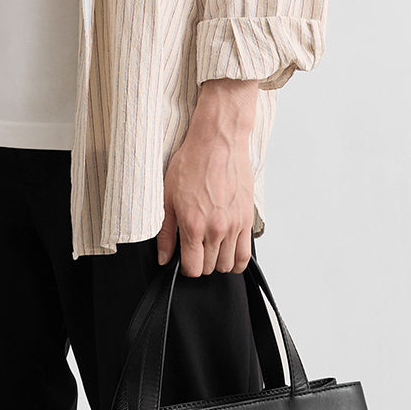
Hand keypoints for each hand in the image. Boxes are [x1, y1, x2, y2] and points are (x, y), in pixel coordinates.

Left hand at [156, 78, 258, 276]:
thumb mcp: (167, 197)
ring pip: (227, 265)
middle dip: (200, 263)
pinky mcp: (247, 219)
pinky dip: (236, 261)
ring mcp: (234, 225)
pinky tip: (228, 253)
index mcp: (193, 225)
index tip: (184, 259)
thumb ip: (165, 233)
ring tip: (211, 249)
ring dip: (217, 262)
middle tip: (196, 248)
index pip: (192, 269)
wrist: (218, 140)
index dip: (186, 268)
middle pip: (209, 268)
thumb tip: (163, 257)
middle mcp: (216, 229)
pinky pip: (245, 256)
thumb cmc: (193, 162)